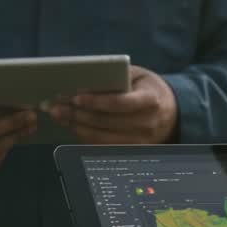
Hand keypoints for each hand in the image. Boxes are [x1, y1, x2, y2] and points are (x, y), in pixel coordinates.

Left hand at [47, 66, 177, 143]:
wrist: (172, 113)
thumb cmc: (148, 89)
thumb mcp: (138, 75)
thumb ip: (116, 77)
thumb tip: (83, 81)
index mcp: (150, 100)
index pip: (120, 103)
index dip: (96, 101)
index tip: (75, 97)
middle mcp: (146, 123)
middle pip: (105, 121)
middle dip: (76, 113)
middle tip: (55, 106)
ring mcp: (140, 141)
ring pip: (100, 137)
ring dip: (76, 126)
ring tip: (59, 116)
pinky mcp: (131, 150)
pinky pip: (103, 146)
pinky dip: (84, 136)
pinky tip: (72, 126)